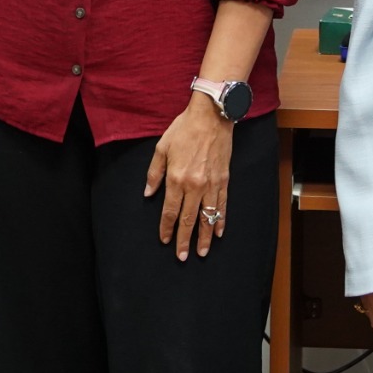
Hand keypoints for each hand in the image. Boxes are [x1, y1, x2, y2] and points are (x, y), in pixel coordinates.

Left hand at [145, 95, 234, 259]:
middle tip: (182, 256)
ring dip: (204, 236)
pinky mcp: (224, 180)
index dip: (166, 228)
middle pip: (188, 219)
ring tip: (201, 252)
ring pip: (207, 216)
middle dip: (184, 239)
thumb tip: (148, 194)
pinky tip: (218, 232)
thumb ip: (154, 174)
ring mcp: (211, 184)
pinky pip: (222, 205)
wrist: (211, 116)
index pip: (169, 211)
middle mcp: (194, 185)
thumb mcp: (161, 148)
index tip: (164, 240)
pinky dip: (220, 220)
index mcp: (176, 178)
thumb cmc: (184, 129)